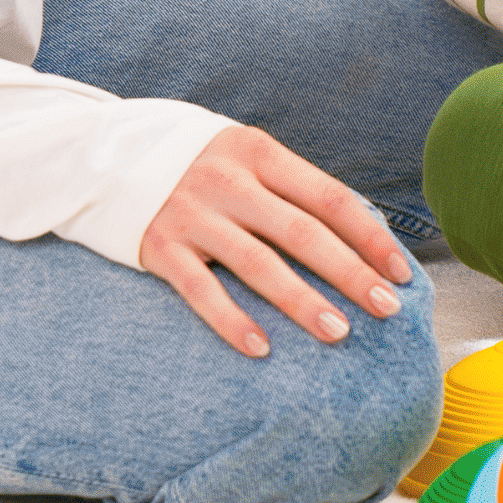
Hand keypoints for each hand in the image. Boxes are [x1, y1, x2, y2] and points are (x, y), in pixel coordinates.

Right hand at [139, 123, 411, 357]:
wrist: (102, 156)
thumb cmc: (198, 165)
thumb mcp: (246, 158)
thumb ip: (292, 189)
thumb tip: (363, 234)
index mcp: (259, 154)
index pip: (329, 198)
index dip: (369, 236)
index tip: (400, 273)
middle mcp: (227, 181)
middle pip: (302, 233)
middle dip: (350, 274)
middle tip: (386, 309)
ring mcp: (191, 214)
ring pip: (258, 264)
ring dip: (302, 301)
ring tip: (338, 333)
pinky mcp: (159, 247)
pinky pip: (201, 291)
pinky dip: (232, 321)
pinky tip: (261, 348)